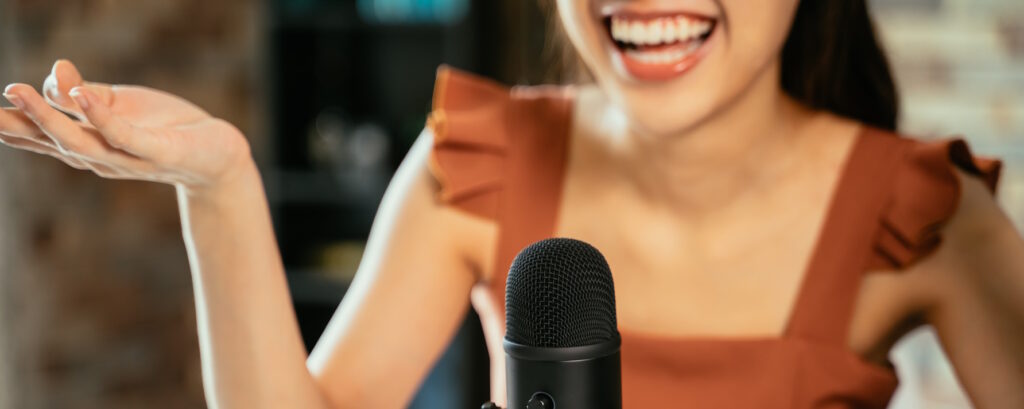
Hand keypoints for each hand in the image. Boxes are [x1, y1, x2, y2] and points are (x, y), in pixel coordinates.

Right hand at [0, 60, 252, 191]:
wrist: (218, 154)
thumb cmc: (165, 128)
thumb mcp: (120, 106)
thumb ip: (84, 92)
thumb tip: (55, 73)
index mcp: (91, 145)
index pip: (44, 138)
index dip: (13, 129)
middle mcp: (103, 157)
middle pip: (53, 142)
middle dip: (19, 126)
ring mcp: (129, 157)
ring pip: (81, 141)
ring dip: (48, 117)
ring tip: (19, 91)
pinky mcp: (158, 151)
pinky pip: (125, 135)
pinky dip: (102, 117)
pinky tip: (83, 96)